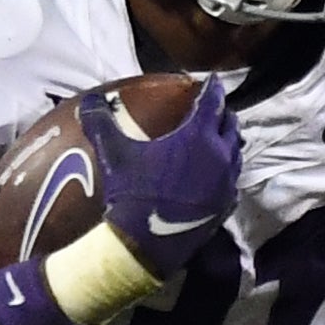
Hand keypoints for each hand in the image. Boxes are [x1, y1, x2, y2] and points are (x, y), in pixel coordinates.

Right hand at [88, 74, 240, 272]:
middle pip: (230, 126)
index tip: (212, 81)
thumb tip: (89, 100)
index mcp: (198, 135)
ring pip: (235, 154)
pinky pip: (232, 183)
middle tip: (214, 109)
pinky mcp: (225, 207)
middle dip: (222, 114)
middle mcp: (219, 156)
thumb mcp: (114, 153)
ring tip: (218, 139)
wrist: (145, 243)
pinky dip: (226, 173)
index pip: (212, 101)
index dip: (212, 88)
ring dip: (228, 142)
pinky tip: (216, 176)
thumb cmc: (132, 192)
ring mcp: (226, 183)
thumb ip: (101, 122)